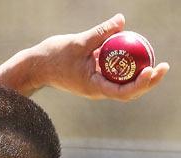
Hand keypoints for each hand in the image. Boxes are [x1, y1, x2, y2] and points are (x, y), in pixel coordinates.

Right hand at [35, 13, 169, 100]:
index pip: (121, 91)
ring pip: (124, 87)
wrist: (37, 67)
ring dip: (142, 77)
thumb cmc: (54, 57)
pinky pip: (116, 76)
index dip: (139, 83)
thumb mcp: (79, 42)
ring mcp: (97, 86)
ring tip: (158, 64)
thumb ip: (101, 32)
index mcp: (93, 87)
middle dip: (148, 82)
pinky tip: (139, 55)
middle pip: (128, 93)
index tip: (151, 70)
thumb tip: (122, 20)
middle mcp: (97, 90)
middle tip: (164, 67)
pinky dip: (129, 68)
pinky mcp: (96, 79)